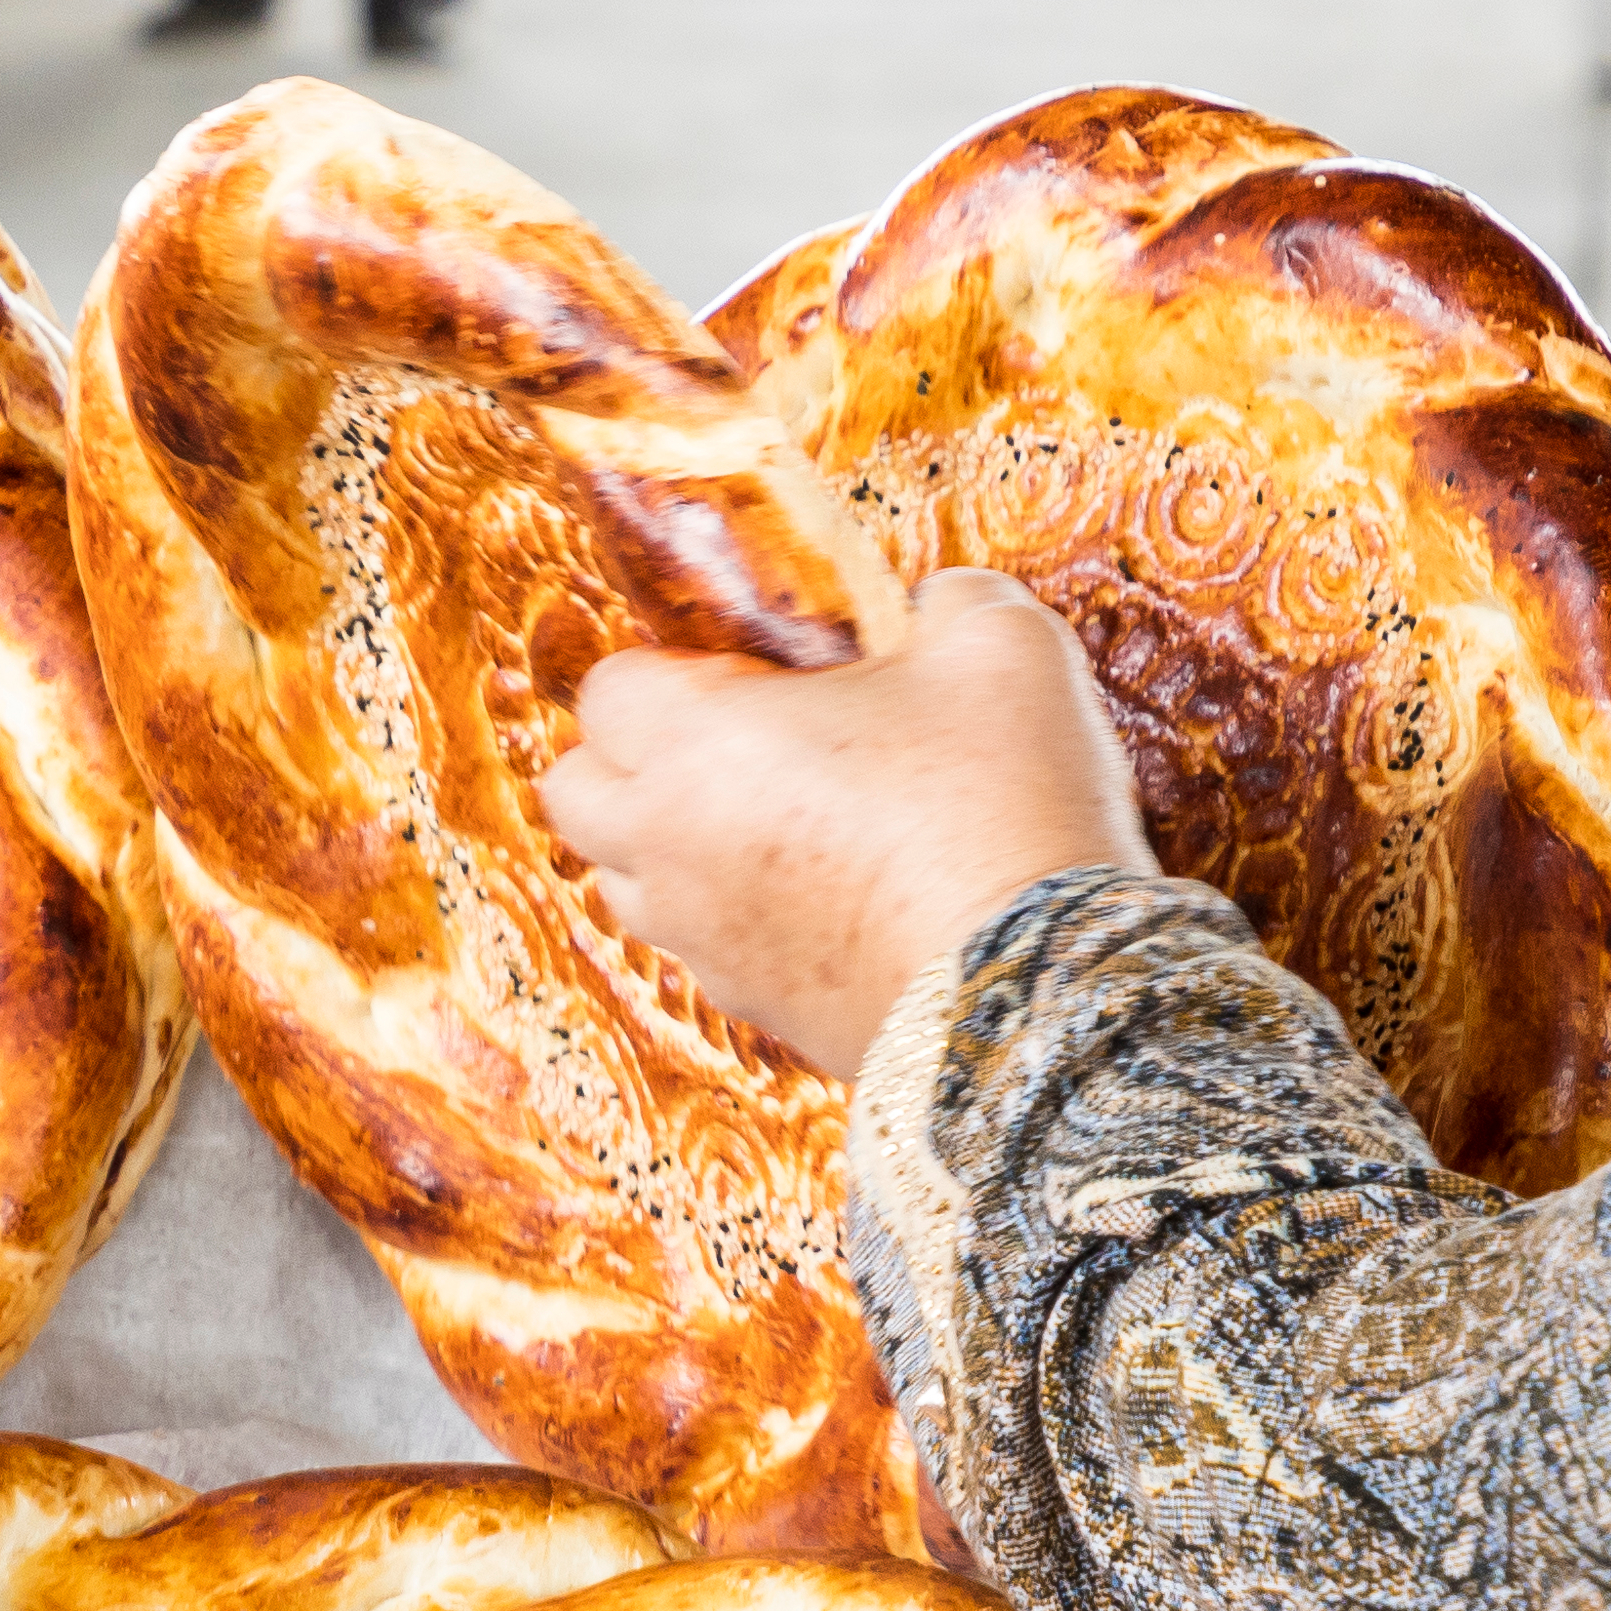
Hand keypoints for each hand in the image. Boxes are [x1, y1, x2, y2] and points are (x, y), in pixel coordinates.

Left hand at [538, 569, 1147, 1082]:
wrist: (1034, 993)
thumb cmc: (1003, 807)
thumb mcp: (1003, 647)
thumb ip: (949, 601)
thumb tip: (933, 604)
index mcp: (695, 745)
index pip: (606, 689)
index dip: (677, 670)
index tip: (766, 675)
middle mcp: (668, 849)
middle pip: (576, 793)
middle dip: (633, 759)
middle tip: (745, 745)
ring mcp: (702, 941)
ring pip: (627, 883)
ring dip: (673, 844)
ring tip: (784, 824)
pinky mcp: (753, 1010)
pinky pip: (702, 951)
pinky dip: (736, 919)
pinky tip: (831, 899)